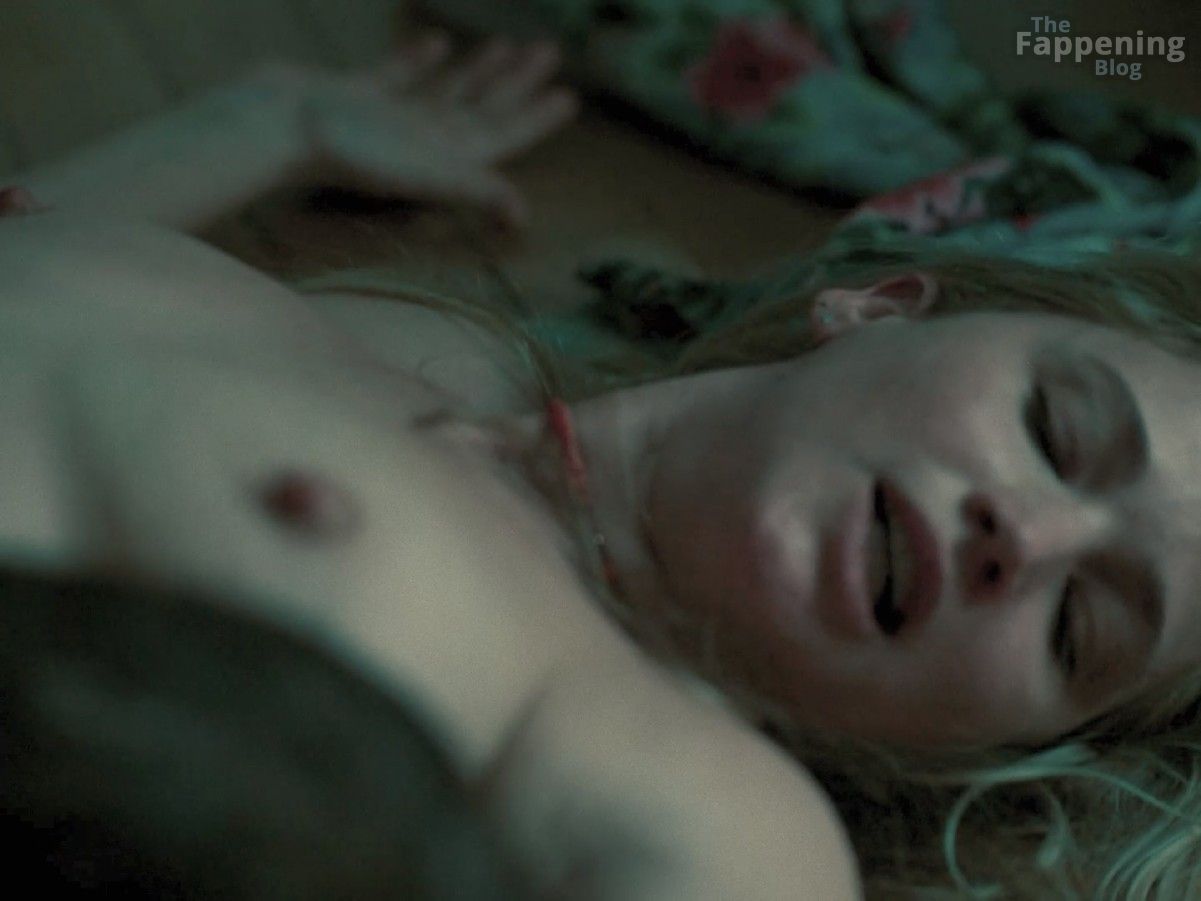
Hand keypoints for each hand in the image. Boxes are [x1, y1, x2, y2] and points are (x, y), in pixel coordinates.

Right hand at [283, 35, 577, 226]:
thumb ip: (474, 188)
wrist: (271, 128)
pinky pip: (396, 78)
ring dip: (477, 72)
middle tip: (549, 53)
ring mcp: (385, 121)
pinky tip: (436, 42)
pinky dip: (419, 61)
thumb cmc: (345, 151)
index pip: (502, 137)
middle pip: (481, 111)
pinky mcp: (351, 98)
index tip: (568, 95)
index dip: (536, 119)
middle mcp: (418, 143)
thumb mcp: (420, 170)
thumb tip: (523, 217)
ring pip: (444, 93)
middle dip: (516, 85)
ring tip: (506, 45)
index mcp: (442, 160)